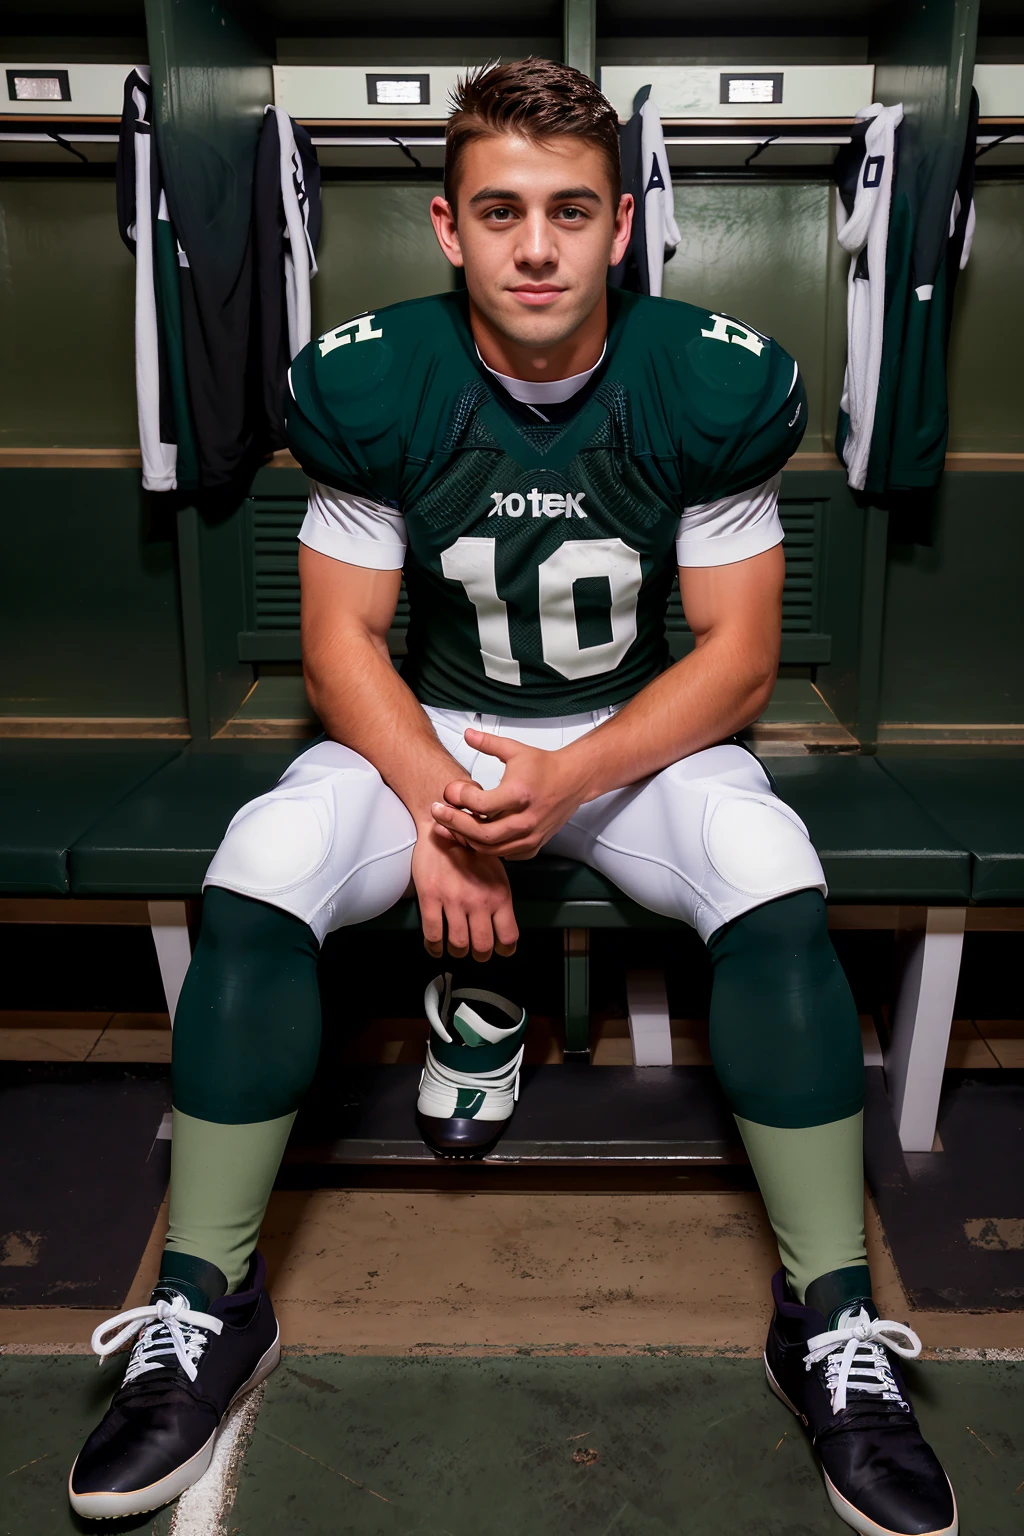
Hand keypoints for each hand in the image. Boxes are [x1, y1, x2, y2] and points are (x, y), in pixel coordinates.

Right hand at [411, 824, 518, 962]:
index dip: (504, 949)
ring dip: (458, 952)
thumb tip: (500, 925)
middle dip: (480, 955)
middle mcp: (479, 901)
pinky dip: (435, 947)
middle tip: (476, 952)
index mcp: (499, 894)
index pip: (508, 937)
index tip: (499, 949)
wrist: (442, 826)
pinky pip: (433, 935)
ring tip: (456, 948)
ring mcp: (454, 901)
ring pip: (458, 946)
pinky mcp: (431, 898)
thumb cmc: (470, 847)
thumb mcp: (497, 871)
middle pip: (482, 947)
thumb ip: (499, 898)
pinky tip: (436, 947)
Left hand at [430, 728, 586, 859]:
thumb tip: (468, 733)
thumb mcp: (514, 750)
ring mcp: (531, 835)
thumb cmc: (544, 765)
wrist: (573, 780)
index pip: (480, 805)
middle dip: (454, 824)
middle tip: (438, 813)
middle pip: (482, 833)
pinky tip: (475, 836)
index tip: (450, 792)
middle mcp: (526, 819)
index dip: (460, 798)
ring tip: (451, 825)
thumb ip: (488, 743)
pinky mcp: (534, 845)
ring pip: (491, 848)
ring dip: (467, 839)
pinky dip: (488, 848)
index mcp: (519, 793)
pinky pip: (505, 854)